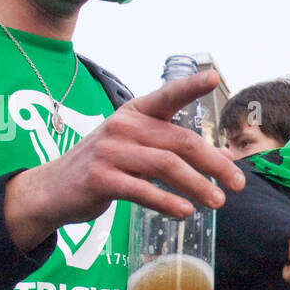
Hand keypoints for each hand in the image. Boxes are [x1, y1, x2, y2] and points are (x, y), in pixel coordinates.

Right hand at [4, 72, 245, 250]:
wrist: (53, 189)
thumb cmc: (105, 165)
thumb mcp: (137, 148)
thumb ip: (174, 149)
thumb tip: (224, 158)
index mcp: (135, 113)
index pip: (167, 96)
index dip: (190, 87)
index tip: (213, 78)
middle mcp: (123, 126)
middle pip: (180, 141)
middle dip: (214, 163)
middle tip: (237, 184)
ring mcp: (110, 151)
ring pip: (166, 166)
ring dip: (197, 185)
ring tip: (218, 201)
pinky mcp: (100, 179)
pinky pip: (142, 190)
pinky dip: (167, 202)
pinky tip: (185, 211)